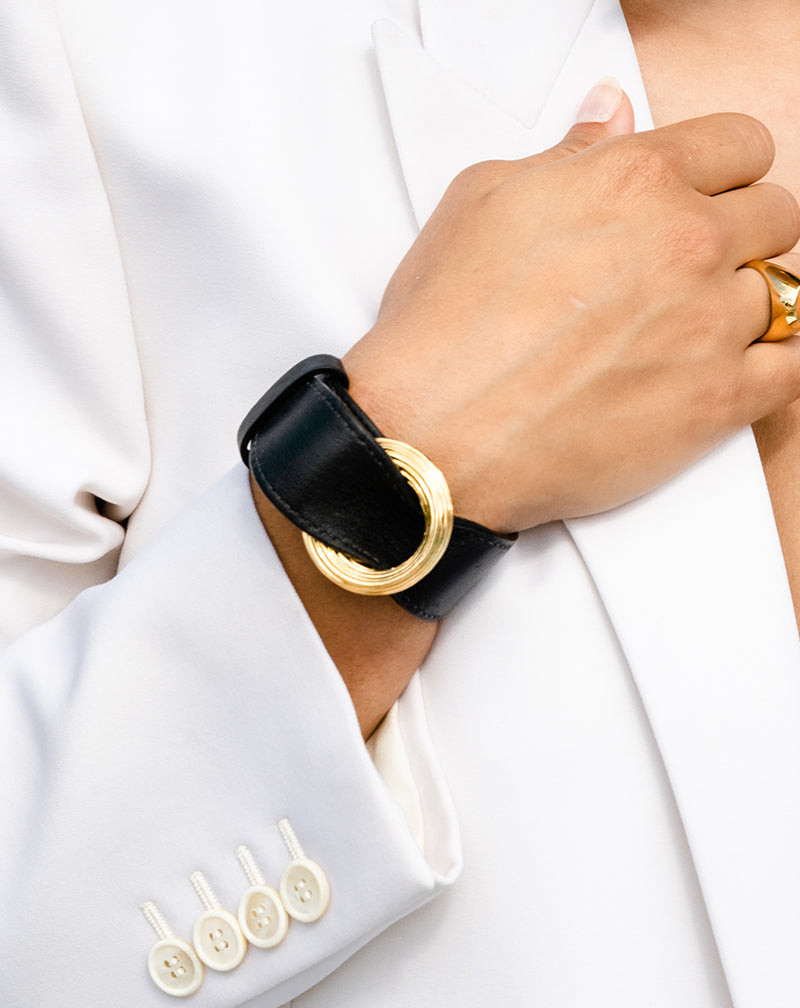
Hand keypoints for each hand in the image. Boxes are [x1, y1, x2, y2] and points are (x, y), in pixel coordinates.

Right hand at [344, 85, 799, 532]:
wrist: (437, 434)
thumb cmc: (445, 329)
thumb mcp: (482, 202)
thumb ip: (566, 153)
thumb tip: (607, 117)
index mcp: (634, 180)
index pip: (741, 144)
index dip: (723, 171)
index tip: (708, 195)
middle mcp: (684, 242)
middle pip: (774, 214)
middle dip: (738, 234)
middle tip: (687, 269)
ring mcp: (708, 324)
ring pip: (784, 293)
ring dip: (743, 305)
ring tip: (688, 330)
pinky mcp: (718, 401)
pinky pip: (793, 367)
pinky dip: (773, 363)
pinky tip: (734, 366)